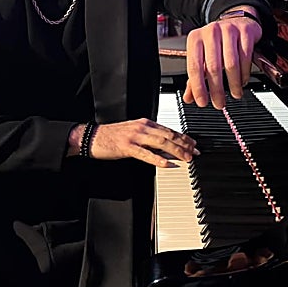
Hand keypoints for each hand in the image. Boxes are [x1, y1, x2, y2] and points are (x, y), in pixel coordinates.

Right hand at [71, 119, 198, 167]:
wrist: (93, 137)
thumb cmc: (112, 136)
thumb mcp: (134, 132)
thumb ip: (149, 137)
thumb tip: (164, 145)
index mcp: (145, 123)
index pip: (169, 129)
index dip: (183, 137)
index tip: (193, 144)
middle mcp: (142, 127)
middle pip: (168, 135)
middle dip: (184, 144)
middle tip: (194, 152)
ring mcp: (135, 137)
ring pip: (160, 142)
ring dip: (175, 150)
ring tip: (186, 157)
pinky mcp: (127, 146)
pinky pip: (145, 153)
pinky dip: (157, 158)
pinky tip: (166, 163)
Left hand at [183, 9, 262, 109]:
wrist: (237, 20)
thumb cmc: (218, 41)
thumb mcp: (203, 55)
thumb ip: (196, 77)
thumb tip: (189, 97)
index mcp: (196, 38)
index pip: (194, 66)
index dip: (198, 87)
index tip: (202, 102)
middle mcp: (211, 32)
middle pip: (213, 67)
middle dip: (217, 90)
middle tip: (219, 103)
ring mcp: (229, 30)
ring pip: (231, 64)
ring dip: (234, 84)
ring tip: (235, 94)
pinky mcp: (245, 32)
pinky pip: (245, 57)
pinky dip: (244, 73)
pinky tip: (243, 81)